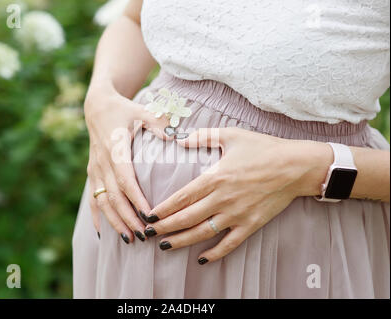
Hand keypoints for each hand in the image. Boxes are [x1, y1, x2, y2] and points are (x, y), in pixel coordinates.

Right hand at [85, 84, 170, 242]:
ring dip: (114, 222)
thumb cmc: (124, 109)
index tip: (149, 217)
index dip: (136, 200)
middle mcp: (102, 163)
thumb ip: (158, 123)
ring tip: (129, 239)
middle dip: (128, 218)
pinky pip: (92, 199)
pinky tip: (102, 233)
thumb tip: (177, 137)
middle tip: (144, 235)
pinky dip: (97, 217)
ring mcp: (95, 170)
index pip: (125, 180)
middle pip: (114, 197)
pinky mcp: (92, 173)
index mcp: (115, 149)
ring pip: (102, 202)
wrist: (97, 107)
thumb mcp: (141, 111)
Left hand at [143, 127, 331, 262]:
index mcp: (215, 177)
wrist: (295, 166)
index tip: (149, 216)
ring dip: (181, 241)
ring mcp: (237, 214)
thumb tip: (180, 139)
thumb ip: (203, 136)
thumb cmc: (263, 148)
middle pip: (187, 218)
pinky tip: (201, 259)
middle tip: (148, 233)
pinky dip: (215, 254)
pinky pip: (229, 244)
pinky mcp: (251, 225)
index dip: (163, 208)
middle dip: (165, 227)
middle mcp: (223, 199)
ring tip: (165, 246)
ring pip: (203, 233)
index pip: (182, 197)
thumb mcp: (231, 135)